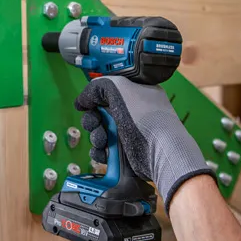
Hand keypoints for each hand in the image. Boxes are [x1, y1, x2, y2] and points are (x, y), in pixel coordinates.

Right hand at [75, 76, 214, 212]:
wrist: (159, 150)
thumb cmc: (144, 116)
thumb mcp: (118, 88)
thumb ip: (95, 87)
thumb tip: (81, 101)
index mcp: (136, 93)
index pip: (108, 92)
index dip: (95, 98)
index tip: (89, 104)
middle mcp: (133, 112)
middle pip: (100, 113)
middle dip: (92, 120)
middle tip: (95, 124)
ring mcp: (130, 132)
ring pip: (100, 132)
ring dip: (96, 137)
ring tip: (103, 141)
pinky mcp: (127, 152)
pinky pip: (105, 149)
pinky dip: (101, 151)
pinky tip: (105, 152)